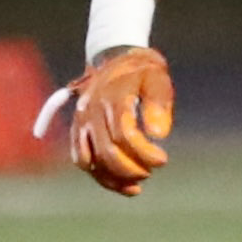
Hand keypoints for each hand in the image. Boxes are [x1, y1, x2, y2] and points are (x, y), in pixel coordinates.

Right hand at [42, 47, 173, 195]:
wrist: (116, 56)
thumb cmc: (142, 70)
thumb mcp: (157, 79)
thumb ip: (159, 104)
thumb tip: (159, 135)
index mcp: (111, 98)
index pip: (124, 135)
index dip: (144, 153)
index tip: (162, 160)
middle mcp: (90, 111)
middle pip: (107, 151)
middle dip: (131, 168)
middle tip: (152, 170)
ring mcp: (81, 121)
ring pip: (90, 160)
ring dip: (113, 178)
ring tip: (137, 185)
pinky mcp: (78, 129)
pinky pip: (82, 159)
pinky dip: (99, 176)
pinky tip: (124, 186)